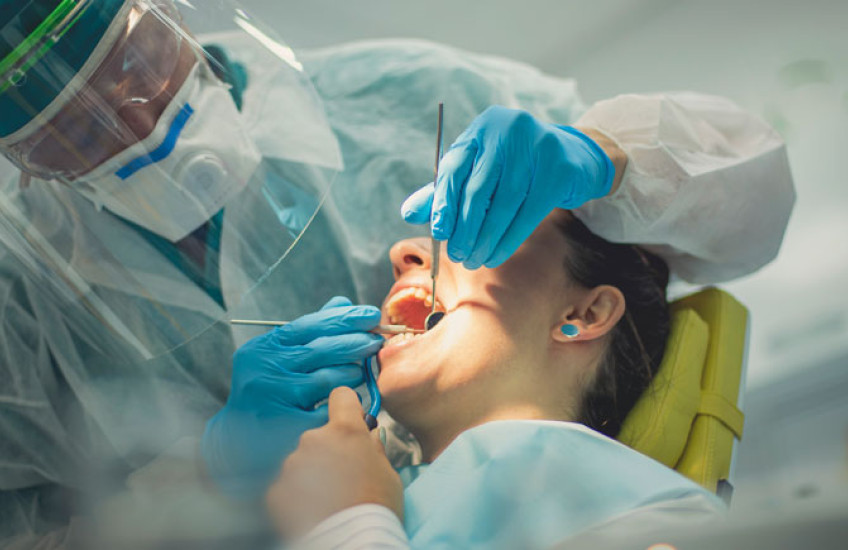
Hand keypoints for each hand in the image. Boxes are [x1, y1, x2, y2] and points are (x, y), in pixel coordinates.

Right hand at [201, 297, 383, 496]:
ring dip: (351, 374)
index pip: (310, 325)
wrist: (242, 439)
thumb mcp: (279, 357)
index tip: (371, 314)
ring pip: (329, 380)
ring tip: (357, 374)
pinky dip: (343, 405)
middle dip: (356, 342)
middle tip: (376, 341)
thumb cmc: (269, 390)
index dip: (345, 318)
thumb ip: (310, 331)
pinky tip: (348, 403)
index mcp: (264, 348)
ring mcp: (274, 399)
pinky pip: (328, 411)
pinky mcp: (286, 427)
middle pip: (323, 350)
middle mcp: (264, 369)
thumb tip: (342, 302)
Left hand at [266, 387, 403, 538]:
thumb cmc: (377, 508)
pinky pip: (288, 485)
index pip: (341, 397)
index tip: (351, 418)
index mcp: (345, 431)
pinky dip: (298, 495)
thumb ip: (375, 448)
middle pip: (321, 435)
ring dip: (313, 473)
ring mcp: (292, 464)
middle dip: (330, 450)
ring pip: (303, 460)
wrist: (351, 543)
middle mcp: (314, 440)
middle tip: (345, 477)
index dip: (347, 406)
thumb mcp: (389, 473)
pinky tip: (314, 511)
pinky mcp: (277, 490)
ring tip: (329, 499)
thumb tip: (369, 436)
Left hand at [401, 106, 614, 268]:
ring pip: (503, 204)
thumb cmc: (515, 168)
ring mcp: (537, 147)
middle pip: (478, 189)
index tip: (438, 233)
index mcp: (482, 128)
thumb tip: (408, 213)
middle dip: (465, 228)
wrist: (573, 158)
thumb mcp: (479, 172)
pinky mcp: (559, 169)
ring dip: (486, 238)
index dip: (443, 203)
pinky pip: (528, 212)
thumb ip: (445, 190)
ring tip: (475, 259)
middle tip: (458, 255)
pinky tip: (497, 255)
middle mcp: (508, 130)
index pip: (454, 167)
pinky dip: (509, 239)